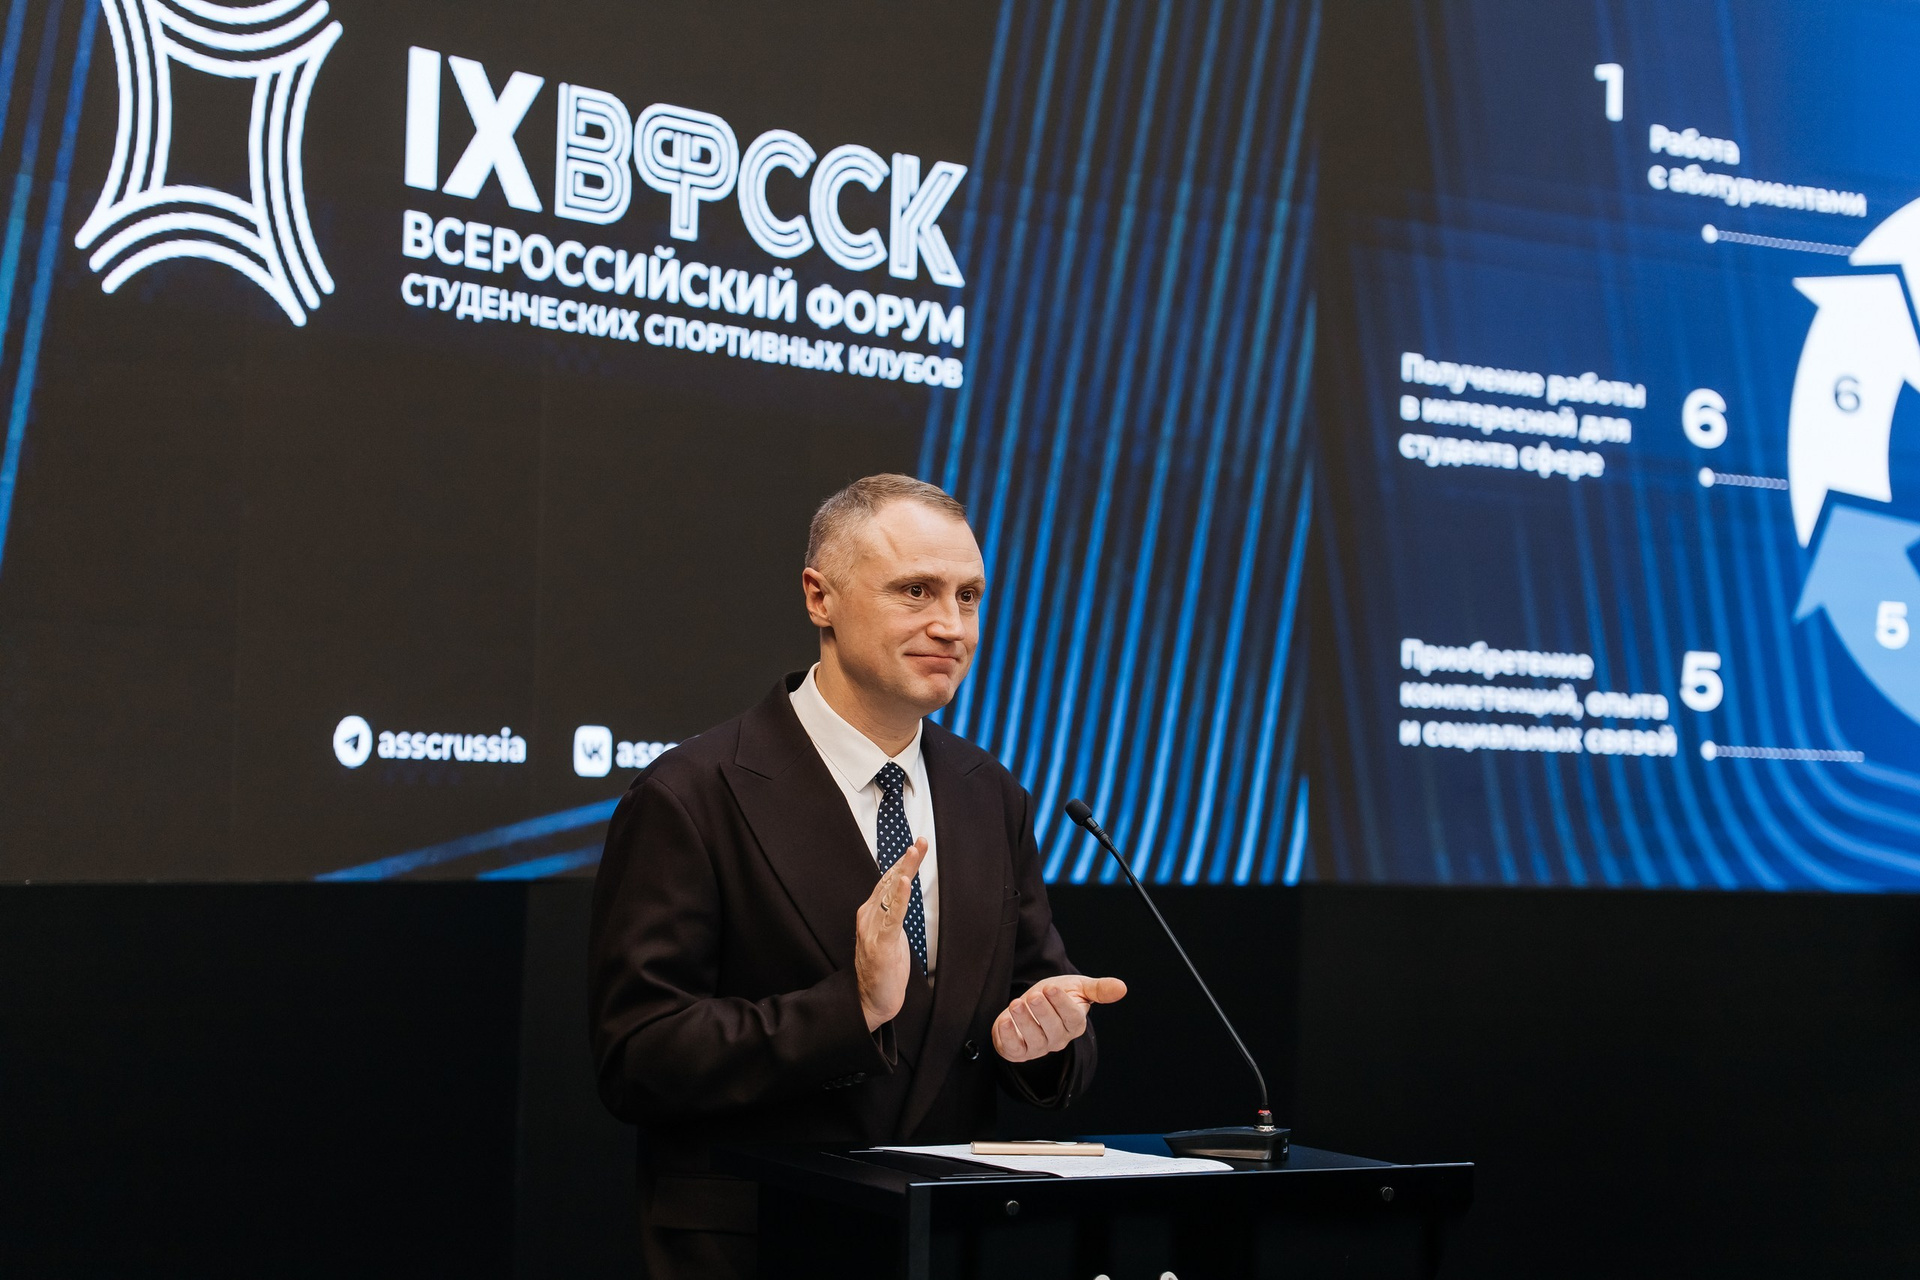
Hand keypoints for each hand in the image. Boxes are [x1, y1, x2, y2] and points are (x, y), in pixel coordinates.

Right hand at [854, 838, 927, 1030]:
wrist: (871, 1001)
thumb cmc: (883, 968)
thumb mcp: (890, 933)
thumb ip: (892, 912)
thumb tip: (901, 891)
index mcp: (871, 912)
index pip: (888, 881)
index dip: (903, 862)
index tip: (918, 845)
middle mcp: (868, 916)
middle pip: (889, 882)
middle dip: (907, 860)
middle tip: (921, 841)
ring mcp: (872, 929)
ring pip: (890, 894)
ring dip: (903, 871)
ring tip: (914, 852)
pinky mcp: (881, 944)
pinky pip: (892, 917)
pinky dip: (899, 899)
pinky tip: (904, 883)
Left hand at [991, 974, 1127, 1062]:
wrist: (1030, 1005)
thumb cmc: (1055, 996)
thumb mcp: (1077, 987)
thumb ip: (1098, 989)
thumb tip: (1122, 987)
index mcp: (1075, 1023)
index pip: (1072, 1018)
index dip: (1062, 1004)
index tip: (1051, 988)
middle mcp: (1058, 1039)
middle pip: (1053, 1030)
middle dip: (1043, 1012)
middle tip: (1034, 995)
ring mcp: (1038, 1047)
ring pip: (1034, 1039)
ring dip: (1024, 1022)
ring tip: (1016, 1004)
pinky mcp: (1018, 1051)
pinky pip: (1013, 1049)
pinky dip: (1007, 1037)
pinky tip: (1004, 1021)